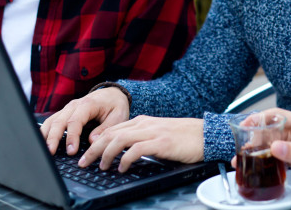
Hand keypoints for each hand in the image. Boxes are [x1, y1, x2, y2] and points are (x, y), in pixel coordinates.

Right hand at [40, 86, 129, 154]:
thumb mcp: (118, 116)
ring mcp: (67, 109)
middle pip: (59, 121)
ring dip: (45, 135)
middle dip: (53, 138)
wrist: (113, 94)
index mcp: (88, 104)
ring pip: (51, 121)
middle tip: (50, 153)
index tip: (71, 151)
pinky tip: (41, 142)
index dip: (71, 137)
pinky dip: (45, 132)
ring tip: (43, 150)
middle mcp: (74, 105)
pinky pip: (51, 122)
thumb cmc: (115, 105)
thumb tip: (92, 141)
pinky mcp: (65, 113)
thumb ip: (105, 128)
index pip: (75, 121)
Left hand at [78, 116, 203, 171]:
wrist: (206, 134)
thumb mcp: (158, 134)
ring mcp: (153, 132)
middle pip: (110, 134)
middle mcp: (145, 124)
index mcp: (142, 122)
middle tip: (84, 162)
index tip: (86, 154)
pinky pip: (136, 150)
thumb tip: (122, 153)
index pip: (112, 129)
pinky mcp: (161, 142)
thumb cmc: (184, 138)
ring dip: (105, 154)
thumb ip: (141, 139)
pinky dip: (125, 159)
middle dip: (93, 149)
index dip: (96, 142)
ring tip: (101, 167)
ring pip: (119, 140)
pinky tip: (121, 168)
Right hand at [232, 109, 290, 167]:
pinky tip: (256, 166)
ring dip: (255, 151)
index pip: (274, 114)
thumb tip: (275, 148)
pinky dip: (264, 159)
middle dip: (251, 138)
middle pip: (268, 130)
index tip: (245, 124)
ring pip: (269, 143)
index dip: (257, 118)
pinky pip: (276, 153)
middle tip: (240, 148)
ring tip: (241, 161)